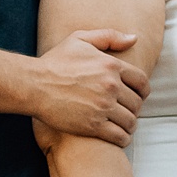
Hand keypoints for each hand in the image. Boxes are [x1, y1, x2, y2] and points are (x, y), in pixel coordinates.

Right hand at [30, 29, 148, 144]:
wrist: (33, 85)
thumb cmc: (55, 62)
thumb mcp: (80, 39)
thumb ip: (109, 37)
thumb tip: (134, 38)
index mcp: (111, 65)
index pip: (141, 82)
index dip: (143, 91)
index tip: (138, 96)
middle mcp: (111, 86)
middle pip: (137, 103)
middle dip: (134, 109)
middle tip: (127, 112)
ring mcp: (102, 107)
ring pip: (130, 121)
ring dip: (129, 125)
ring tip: (123, 126)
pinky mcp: (93, 125)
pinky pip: (120, 136)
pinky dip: (123, 139)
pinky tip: (119, 138)